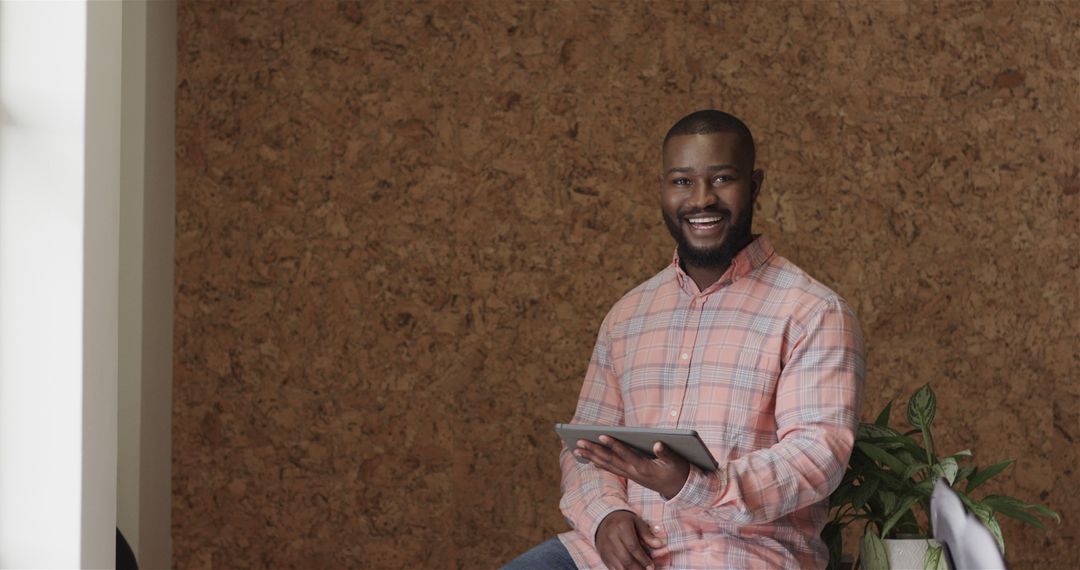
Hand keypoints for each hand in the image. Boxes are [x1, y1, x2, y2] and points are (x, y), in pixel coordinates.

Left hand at [575, 436, 690, 498]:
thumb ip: (666, 453)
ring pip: (608, 465)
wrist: (679, 489)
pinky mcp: (631, 476)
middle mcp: (634, 473)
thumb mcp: (676, 462)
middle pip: (611, 460)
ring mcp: (631, 475)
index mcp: (645, 467)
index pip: (626, 454)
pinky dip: (601, 464)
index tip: (601, 435)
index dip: (614, 445)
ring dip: (592, 457)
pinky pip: (613, 469)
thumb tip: (657, 443)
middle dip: (594, 450)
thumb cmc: (678, 472)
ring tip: (577, 450)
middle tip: (579, 442)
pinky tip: (591, 460)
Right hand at [595, 510, 664, 569]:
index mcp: (621, 527)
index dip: (643, 558)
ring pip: (619, 566)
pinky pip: (613, 569)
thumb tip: (659, 544)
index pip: (633, 546)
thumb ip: (647, 534)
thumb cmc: (624, 521)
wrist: (603, 520)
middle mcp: (611, 538)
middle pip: (626, 559)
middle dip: (639, 568)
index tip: (652, 566)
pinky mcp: (604, 556)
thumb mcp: (637, 522)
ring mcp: (606, 548)